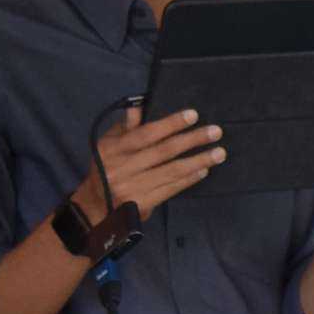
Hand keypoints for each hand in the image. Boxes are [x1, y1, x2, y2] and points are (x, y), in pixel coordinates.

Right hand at [75, 105, 224, 224]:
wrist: (95, 206)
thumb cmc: (107, 168)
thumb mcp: (109, 144)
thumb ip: (126, 126)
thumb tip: (139, 106)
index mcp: (113, 149)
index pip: (146, 134)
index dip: (170, 124)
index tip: (193, 115)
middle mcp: (122, 168)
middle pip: (163, 152)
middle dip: (192, 140)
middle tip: (215, 132)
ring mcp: (132, 187)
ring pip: (171, 171)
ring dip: (198, 161)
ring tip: (218, 153)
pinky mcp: (142, 204)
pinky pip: (171, 189)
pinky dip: (189, 179)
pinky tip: (204, 170)